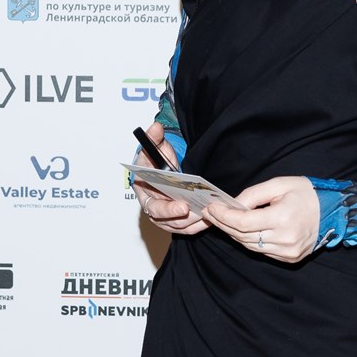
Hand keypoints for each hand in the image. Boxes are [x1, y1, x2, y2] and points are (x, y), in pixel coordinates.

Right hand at [132, 120, 206, 235]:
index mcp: (144, 192)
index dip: (168, 209)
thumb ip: (154, 138)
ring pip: (180, 227)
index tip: (184, 206)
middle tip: (202, 212)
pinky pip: (188, 228)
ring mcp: (164, 217)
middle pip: (168, 221)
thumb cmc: (156, 160)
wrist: (161, 169)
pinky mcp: (176, 222)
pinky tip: (212, 218)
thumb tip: (156, 128)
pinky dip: (200, 225)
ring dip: (195, 223)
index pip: (153, 207)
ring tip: (210, 214)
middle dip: (186, 218)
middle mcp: (152, 208)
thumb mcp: (154, 148)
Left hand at [204, 176, 320, 262]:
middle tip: (211, 214)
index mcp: (283, 218)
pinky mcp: (290, 259)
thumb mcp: (279, 184)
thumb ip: (253, 194)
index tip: (211, 208)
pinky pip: (261, 251)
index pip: (243, 222)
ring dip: (233, 234)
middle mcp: (285, 239)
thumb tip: (232, 205)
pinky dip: (249, 241)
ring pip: (250, 246)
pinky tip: (241, 230)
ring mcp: (288, 252)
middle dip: (224, 224)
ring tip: (222, 221)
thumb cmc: (306, 194)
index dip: (224, 216)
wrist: (333, 211)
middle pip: (243, 236)